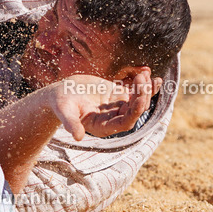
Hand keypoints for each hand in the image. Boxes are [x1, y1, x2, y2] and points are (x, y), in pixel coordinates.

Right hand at [38, 72, 154, 140]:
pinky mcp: (116, 94)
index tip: (141, 99)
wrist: (60, 93)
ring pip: (138, 100)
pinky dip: (144, 84)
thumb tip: (77, 137)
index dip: (135, 112)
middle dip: (142, 96)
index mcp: (103, 126)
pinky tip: (152, 75)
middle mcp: (113, 118)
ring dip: (145, 89)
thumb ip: (71, 124)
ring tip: (146, 74)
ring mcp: (116, 105)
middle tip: (143, 79)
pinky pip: (134, 90)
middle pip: (135, 110)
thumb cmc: (60, 104)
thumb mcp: (64, 112)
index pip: (125, 122)